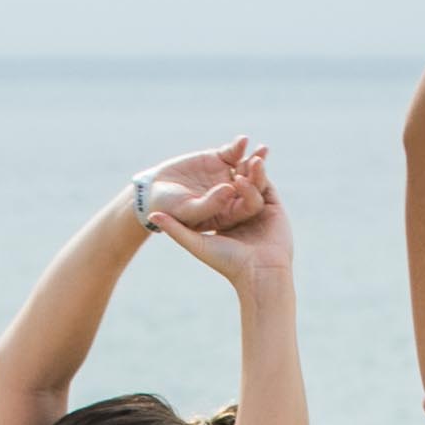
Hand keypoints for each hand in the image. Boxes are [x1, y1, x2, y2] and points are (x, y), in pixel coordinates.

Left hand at [134, 135, 289, 288]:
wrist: (261, 274)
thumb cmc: (228, 262)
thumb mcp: (196, 243)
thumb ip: (175, 228)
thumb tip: (150, 216)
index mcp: (225, 221)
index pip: (216, 195)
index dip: (209, 180)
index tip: (198, 163)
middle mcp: (242, 215)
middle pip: (235, 185)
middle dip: (231, 169)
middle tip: (223, 151)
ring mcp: (260, 211)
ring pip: (252, 182)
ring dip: (248, 168)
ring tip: (243, 153)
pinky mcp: (274, 210)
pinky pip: (267, 187)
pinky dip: (262, 174)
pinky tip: (255, 161)